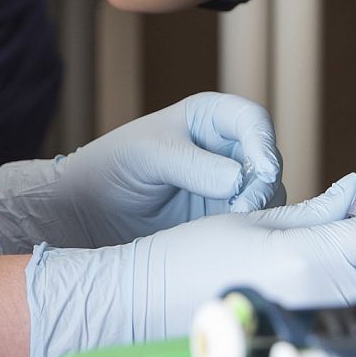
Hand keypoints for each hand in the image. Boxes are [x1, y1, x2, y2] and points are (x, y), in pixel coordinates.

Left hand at [0, 92, 283, 253]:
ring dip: (258, 207)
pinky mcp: (223, 217)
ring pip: (266, 193)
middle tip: (246, 206)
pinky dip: (248, 228)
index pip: (252, 120)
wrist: (88, 212)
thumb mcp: (149, 156)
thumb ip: (193, 165)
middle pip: (267, 159)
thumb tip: (240, 179)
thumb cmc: (112, 167)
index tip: (261, 170)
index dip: (263, 142)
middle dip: (263, 181)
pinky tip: (228, 238)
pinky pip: (251, 221)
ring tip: (233, 223)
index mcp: (210, 118)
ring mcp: (228, 184)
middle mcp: (226, 149)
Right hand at [24, 174, 355, 356]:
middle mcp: (319, 297)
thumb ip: (314, 209)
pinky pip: (355, 313)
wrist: (151, 301)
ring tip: (352, 238)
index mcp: (306, 259)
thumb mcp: (255, 218)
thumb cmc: (191, 254)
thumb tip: (352, 190)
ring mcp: (314, 322)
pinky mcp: (305, 335)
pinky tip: (336, 267)